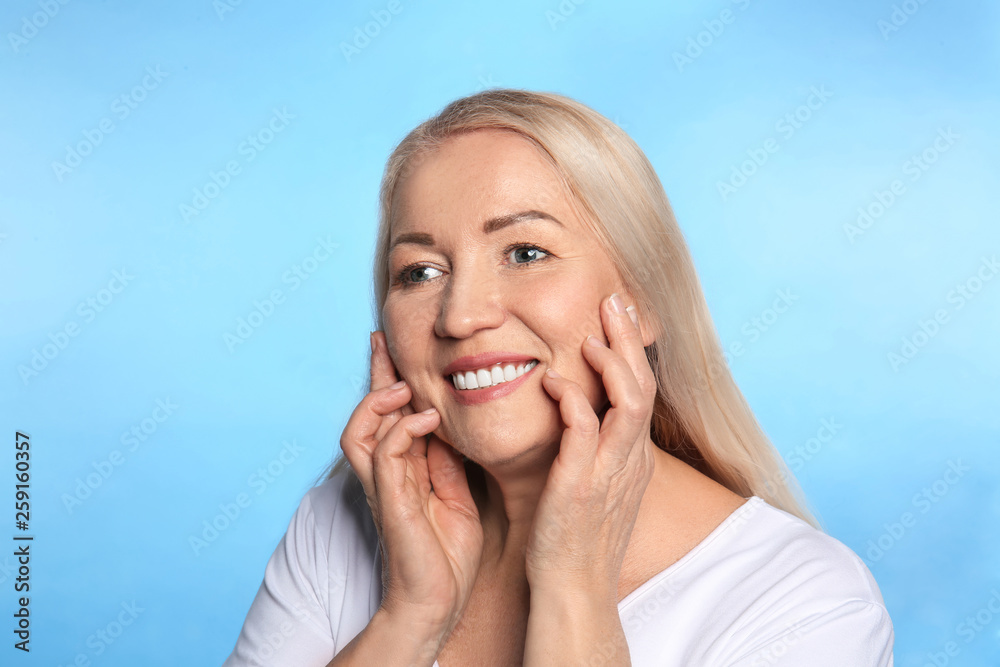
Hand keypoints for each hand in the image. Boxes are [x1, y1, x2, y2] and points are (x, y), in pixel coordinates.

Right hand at [339, 331, 484, 637]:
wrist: (438, 600)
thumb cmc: (447, 553)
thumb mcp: (455, 493)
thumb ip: (445, 460)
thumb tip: (446, 423)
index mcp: (403, 470)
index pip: (391, 415)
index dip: (389, 380)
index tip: (393, 347)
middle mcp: (386, 474)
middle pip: (366, 414)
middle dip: (374, 374)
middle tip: (382, 340)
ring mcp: (384, 487)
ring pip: (360, 430)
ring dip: (380, 401)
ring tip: (405, 386)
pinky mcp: (390, 502)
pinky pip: (385, 454)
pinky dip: (402, 430)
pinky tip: (426, 418)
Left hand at [525, 293, 657, 597]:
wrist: (573, 590)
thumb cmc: (574, 539)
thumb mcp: (596, 487)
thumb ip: (593, 449)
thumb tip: (580, 414)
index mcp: (633, 458)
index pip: (643, 390)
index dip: (633, 351)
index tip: (618, 317)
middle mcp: (630, 461)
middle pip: (644, 385)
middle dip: (630, 340)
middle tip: (614, 300)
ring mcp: (610, 473)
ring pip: (629, 402)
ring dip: (612, 363)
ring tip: (592, 333)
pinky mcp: (582, 487)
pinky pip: (584, 432)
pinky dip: (572, 399)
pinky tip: (552, 379)